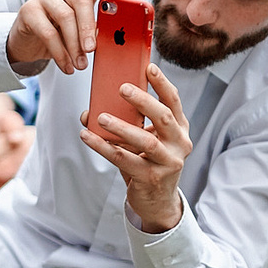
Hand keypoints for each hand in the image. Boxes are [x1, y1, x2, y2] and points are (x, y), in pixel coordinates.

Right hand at [5, 0, 121, 73]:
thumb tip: (106, 36)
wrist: (28, 41)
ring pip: (64, 17)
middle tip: (92, 49)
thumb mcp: (78, 28)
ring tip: (80, 64)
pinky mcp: (28, 10)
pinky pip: (47, 32)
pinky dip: (59, 52)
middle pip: (80, 0)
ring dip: (74, 45)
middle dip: (88, 27)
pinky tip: (65, 65)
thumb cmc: (58, 31)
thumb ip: (92, 27)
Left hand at [79, 63, 191, 231]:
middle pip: (163, 117)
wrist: (157, 200)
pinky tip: (87, 136)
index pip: (174, 101)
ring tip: (100, 117)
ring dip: (121, 127)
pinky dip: (103, 147)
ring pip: (145, 140)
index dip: (162, 83)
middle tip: (122, 88)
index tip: (149, 67)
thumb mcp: (144, 140)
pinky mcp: (151, 177)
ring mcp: (168, 162)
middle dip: (143, 100)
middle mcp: (179, 144)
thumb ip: (125, 124)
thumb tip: (88, 112)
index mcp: (180, 129)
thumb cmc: (148, 162)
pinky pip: (124, 159)